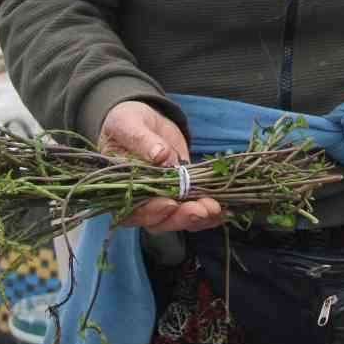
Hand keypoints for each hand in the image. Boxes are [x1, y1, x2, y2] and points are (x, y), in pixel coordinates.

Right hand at [99, 101, 222, 233]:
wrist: (142, 122)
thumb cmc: (126, 123)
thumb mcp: (128, 124)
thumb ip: (141, 140)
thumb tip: (160, 155)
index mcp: (120, 189)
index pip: (133, 211)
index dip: (152, 211)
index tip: (170, 204)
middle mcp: (140, 201)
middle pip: (159, 221)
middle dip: (182, 217)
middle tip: (202, 209)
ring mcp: (161, 200)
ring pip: (178, 219)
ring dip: (198, 217)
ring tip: (216, 208)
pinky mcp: (181, 194)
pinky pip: (193, 209)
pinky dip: (209, 214)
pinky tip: (224, 210)